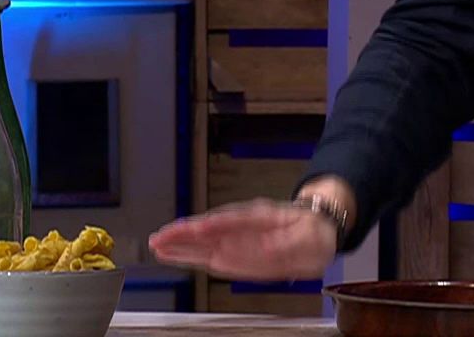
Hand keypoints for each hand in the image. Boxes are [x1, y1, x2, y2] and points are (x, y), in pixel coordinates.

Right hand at [148, 198, 338, 280]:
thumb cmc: (312, 230)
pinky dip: (191, 255)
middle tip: (160, 238)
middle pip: (210, 229)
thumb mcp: (311, 235)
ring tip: (158, 246)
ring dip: (181, 245)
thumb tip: (269, 248)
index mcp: (263, 218)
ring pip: (204, 242)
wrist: (315, 230)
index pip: (235, 220)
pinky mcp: (236, 252)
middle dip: (185, 234)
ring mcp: (237, 239)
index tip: (197, 229)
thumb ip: (290, 242)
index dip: (216, 225)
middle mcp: (244, 227)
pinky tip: (174, 256)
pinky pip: (210, 254)